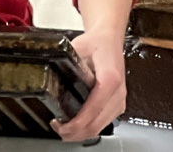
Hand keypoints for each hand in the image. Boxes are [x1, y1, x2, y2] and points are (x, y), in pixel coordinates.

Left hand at [54, 26, 125, 141]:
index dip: (76, 123)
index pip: (93, 108)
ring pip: (100, 127)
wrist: (110, 40)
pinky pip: (104, 123)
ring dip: (81, 133)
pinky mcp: (118, 103)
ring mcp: (120, 99)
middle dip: (75, 133)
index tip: (61, 126)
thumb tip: (52, 78)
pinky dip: (89, 128)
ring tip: (63, 129)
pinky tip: (76, 125)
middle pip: (97, 124)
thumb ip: (66, 63)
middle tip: (58, 129)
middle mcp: (118, 91)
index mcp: (110, 78)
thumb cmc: (96, 42)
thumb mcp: (77, 48)